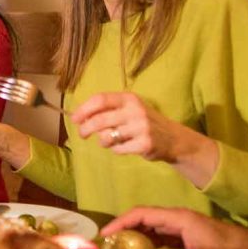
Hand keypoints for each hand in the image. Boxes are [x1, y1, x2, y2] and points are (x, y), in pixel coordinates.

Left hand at [69, 92, 208, 162]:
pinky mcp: (145, 144)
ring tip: (111, 141)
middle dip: (85, 129)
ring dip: (104, 141)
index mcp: (129, 98)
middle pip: (100, 120)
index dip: (84, 110)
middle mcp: (135, 110)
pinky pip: (118, 149)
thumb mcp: (129, 109)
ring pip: (107, 137)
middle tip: (82, 134)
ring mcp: (141, 127)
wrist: (172, 138)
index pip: (100, 99)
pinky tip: (126, 147)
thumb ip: (108, 110)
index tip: (74, 119)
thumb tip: (78, 116)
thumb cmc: (142, 122)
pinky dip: (117, 150)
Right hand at [102, 207, 247, 248]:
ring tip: (118, 248)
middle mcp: (176, 218)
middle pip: (142, 217)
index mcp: (177, 218)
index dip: (120, 222)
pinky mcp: (185, 234)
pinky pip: (159, 234)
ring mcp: (180, 225)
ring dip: (133, 234)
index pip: (141, 214)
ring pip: (150, 226)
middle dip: (122, 228)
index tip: (105, 234)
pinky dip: (145, 241)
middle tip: (106, 243)